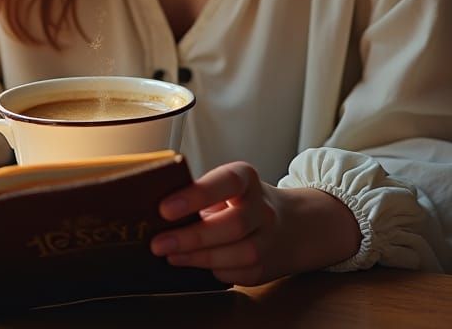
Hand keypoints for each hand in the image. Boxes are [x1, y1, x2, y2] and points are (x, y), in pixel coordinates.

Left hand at [150, 161, 361, 285]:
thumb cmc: (244, 201)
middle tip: (159, 242)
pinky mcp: (266, 266)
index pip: (225, 182)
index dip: (196, 195)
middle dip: (191, 237)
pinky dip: (213, 270)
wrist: (292, 224)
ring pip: (237, 253)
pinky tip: (194, 263)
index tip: (165, 208)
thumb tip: (159, 208)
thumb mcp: (227, 185)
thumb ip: (200, 192)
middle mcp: (262, 207)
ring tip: (171, 255)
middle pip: (231, 225)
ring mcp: (268, 238)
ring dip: (198, 258)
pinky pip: (238, 273)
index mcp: (247, 179)